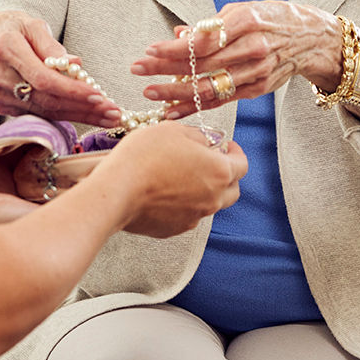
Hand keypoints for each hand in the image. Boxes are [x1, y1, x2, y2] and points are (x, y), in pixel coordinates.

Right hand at [0, 11, 122, 127]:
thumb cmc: (10, 28)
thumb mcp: (32, 25)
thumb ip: (52, 46)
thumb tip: (75, 66)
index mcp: (6, 48)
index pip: (43, 78)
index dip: (73, 90)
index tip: (99, 95)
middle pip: (47, 100)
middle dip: (84, 108)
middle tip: (114, 112)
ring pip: (46, 111)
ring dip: (80, 116)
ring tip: (109, 117)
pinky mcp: (2, 106)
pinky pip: (39, 113)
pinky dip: (65, 115)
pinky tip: (88, 115)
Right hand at [103, 122, 247, 237]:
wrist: (116, 191)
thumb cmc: (144, 156)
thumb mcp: (174, 130)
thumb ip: (198, 137)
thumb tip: (208, 142)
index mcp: (219, 172)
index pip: (242, 165)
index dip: (236, 153)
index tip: (227, 146)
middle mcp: (213, 199)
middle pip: (232, 190)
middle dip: (226, 176)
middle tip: (210, 163)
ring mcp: (194, 217)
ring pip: (209, 204)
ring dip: (204, 190)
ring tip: (182, 176)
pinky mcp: (174, 229)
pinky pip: (187, 215)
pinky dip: (183, 204)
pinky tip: (164, 192)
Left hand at [130, 1, 341, 118]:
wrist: (312, 38)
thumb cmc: (272, 18)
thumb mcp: (242, 11)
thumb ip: (211, 26)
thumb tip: (178, 35)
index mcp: (247, 22)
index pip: (204, 39)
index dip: (175, 48)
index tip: (149, 50)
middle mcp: (252, 48)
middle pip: (202, 64)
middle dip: (166, 69)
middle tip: (138, 70)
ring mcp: (256, 72)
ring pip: (210, 87)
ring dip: (176, 92)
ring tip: (150, 93)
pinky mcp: (257, 89)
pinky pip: (220, 101)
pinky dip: (195, 107)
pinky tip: (172, 112)